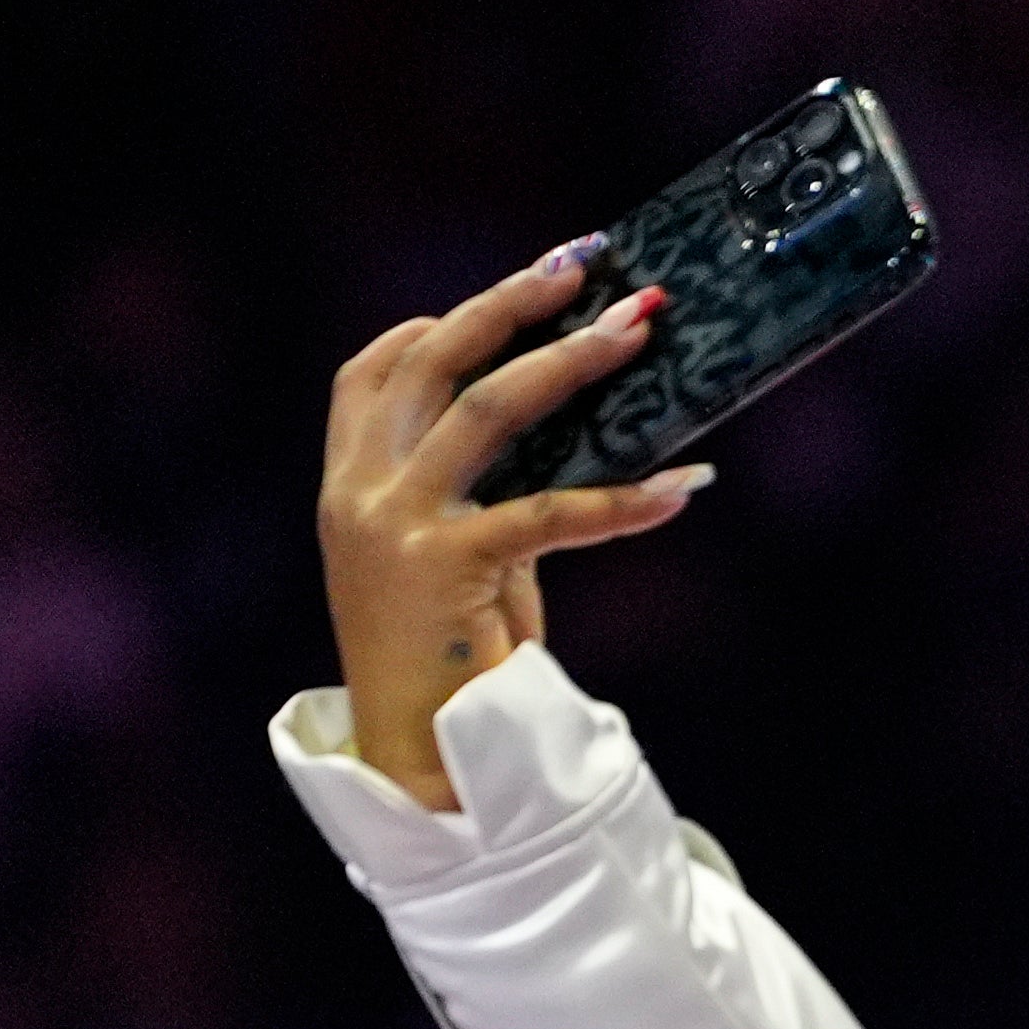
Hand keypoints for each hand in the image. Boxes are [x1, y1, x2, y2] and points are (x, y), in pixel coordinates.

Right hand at [317, 245, 712, 806]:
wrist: (419, 760)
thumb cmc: (449, 669)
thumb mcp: (455, 564)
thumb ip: (483, 498)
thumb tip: (574, 438)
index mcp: (347, 487)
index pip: (373, 374)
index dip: (439, 324)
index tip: (517, 291)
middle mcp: (359, 492)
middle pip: (434, 362)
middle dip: (514, 304)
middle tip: (589, 269)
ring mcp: (396, 525)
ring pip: (490, 410)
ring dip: (572, 362)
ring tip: (639, 335)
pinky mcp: (448, 567)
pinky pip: (550, 513)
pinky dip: (625, 501)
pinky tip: (682, 487)